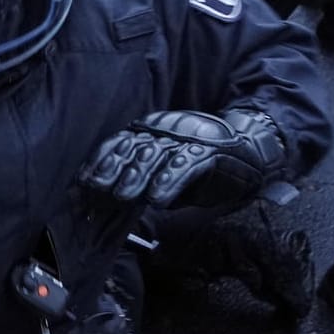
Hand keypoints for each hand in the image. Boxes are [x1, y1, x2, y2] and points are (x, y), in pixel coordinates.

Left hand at [79, 109, 285, 210]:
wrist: (248, 154)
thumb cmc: (201, 168)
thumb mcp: (165, 175)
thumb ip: (141, 182)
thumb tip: (109, 201)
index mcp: (153, 134)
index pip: (121, 143)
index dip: (102, 160)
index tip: (85, 180)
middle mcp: (167, 132)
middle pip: (134, 148)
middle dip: (114, 169)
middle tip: (98, 189)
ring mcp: (188, 140)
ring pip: (157, 155)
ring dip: (138, 176)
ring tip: (123, 196)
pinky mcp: (210, 152)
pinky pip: (186, 165)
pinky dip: (170, 180)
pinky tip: (158, 198)